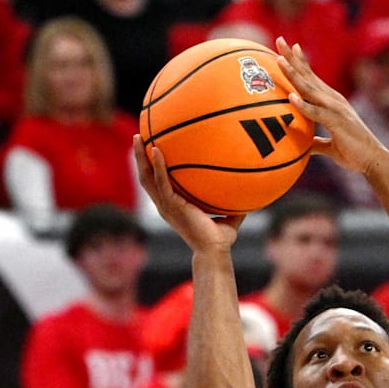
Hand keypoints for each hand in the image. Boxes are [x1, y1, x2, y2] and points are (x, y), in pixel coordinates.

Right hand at [133, 135, 243, 251]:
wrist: (214, 251)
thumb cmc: (219, 239)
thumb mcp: (228, 216)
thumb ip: (233, 203)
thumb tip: (249, 189)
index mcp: (173, 206)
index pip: (157, 184)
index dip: (152, 168)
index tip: (151, 149)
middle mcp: (165, 205)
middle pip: (146, 177)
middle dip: (140, 157)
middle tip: (139, 136)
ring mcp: (166, 206)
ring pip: (147, 177)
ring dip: (141, 157)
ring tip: (139, 137)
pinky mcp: (171, 206)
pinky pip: (162, 182)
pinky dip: (159, 166)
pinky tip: (158, 150)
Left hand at [274, 37, 386, 175]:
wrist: (374, 161)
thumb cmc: (354, 153)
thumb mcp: (331, 147)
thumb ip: (318, 143)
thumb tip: (305, 147)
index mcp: (332, 103)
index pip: (312, 78)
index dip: (300, 62)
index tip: (288, 47)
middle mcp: (334, 101)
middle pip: (309, 76)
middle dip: (294, 58)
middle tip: (280, 40)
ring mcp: (337, 110)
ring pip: (311, 89)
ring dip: (295, 75)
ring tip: (280, 61)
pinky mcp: (338, 123)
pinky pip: (318, 113)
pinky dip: (304, 105)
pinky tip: (291, 97)